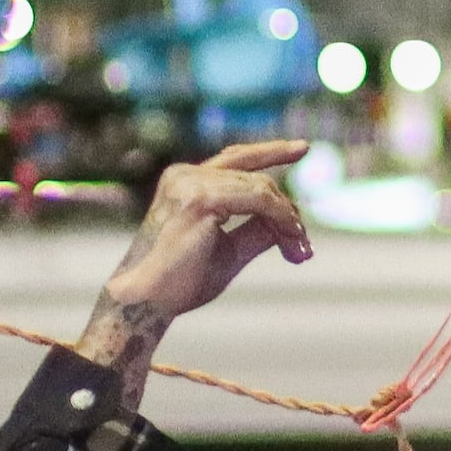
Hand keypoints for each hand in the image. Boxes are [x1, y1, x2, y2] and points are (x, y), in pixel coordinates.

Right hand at [81, 139, 312, 363]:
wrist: (145, 303)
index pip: (237, 158)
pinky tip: (292, 239)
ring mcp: (190, 182)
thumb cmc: (180, 282)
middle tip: (304, 249)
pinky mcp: (200, 198)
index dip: (271, 152)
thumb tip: (291, 219)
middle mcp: (185, 174)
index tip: (303, 147)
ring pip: (263, 190)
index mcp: (186, 181)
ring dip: (288, 221)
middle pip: (257, 180)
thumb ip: (256, 229)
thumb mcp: (228, 250)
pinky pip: (259, 200)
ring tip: (301, 251)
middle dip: (287, 213)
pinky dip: (281, 219)